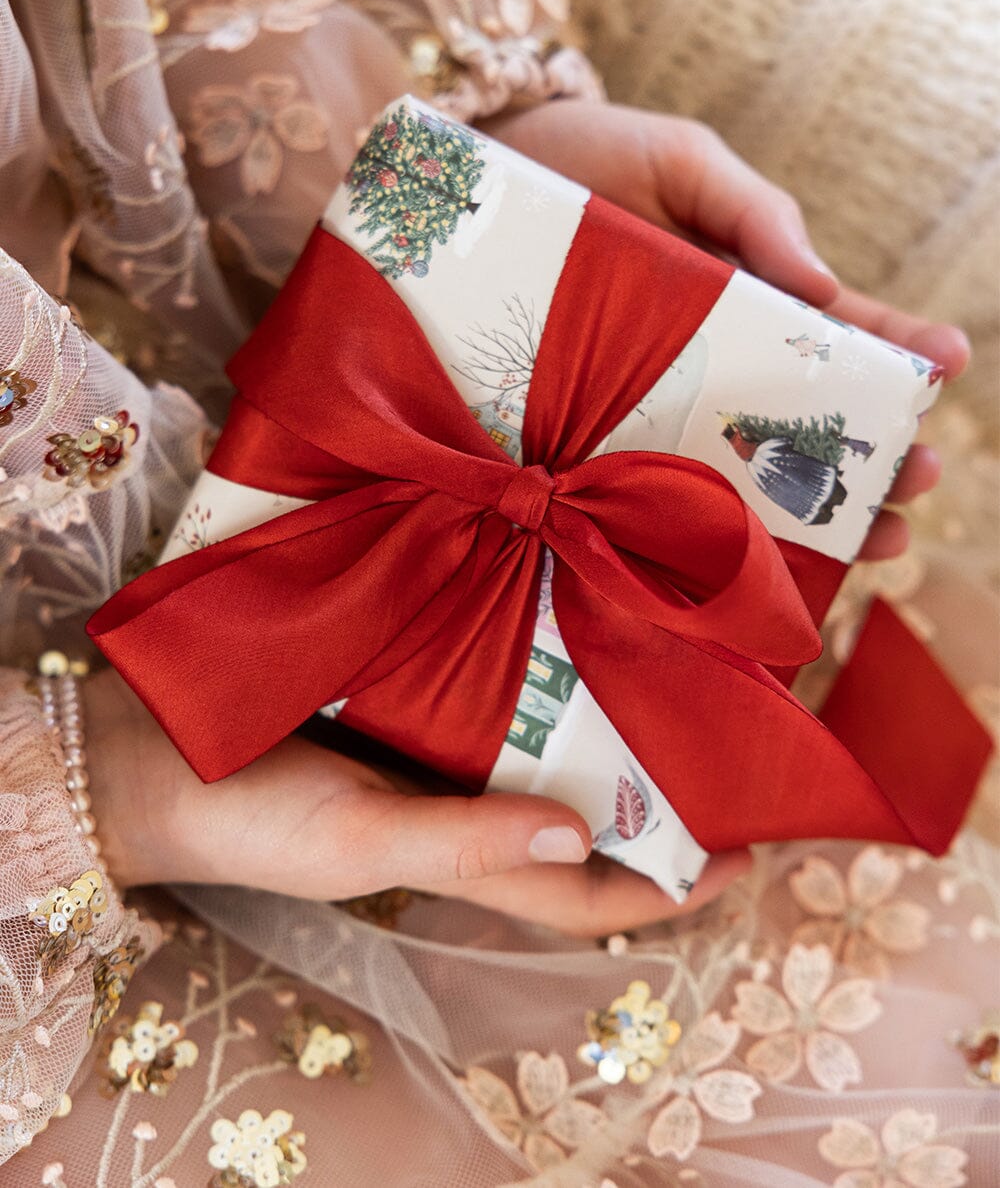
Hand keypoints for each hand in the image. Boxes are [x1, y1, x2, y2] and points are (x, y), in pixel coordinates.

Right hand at [85, 668, 748, 937]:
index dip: (669, 890)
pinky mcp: (415, 688)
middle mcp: (469, 799)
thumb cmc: (251, 811)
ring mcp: (444, 741)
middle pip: (586, 815)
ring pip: (551, 742)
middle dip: (660, 801)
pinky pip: (499, 681)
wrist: (156, 742)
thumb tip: (578, 841)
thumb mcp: (356, 839)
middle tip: (734, 748)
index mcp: (462, 857)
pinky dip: (545, 665)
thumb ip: (459, 844)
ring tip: (680, 674)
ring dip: (615, 723)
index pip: (586, 897)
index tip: (749, 853)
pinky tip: (577, 616)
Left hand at [483, 99, 969, 559]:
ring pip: (742, 465)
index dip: (894, 352)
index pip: (835, 333)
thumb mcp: (684, 162)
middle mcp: (710, 358)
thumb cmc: (591, 156)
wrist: (477, 184)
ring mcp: (656, 399)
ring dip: (812, 506)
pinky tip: (754, 558)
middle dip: (869, 452)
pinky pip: (652, 478)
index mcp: (746, 294)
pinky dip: (701, 522)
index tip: (946, 367)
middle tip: (920, 478)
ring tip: (877, 537)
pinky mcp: (592, 427)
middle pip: (803, 418)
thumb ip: (755, 211)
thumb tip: (825, 290)